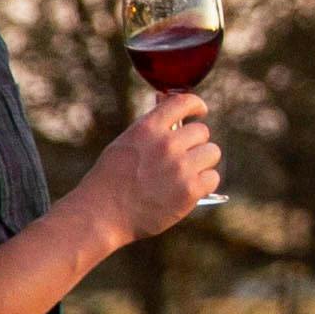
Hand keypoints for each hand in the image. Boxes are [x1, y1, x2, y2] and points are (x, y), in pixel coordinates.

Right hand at [78, 99, 221, 244]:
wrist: (101, 214)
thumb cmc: (111, 179)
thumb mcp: (125, 143)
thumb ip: (150, 126)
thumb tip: (166, 98)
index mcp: (148, 128)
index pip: (183, 102)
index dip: (196, 105)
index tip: (200, 111)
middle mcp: (166, 144)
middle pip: (202, 132)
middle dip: (194, 143)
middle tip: (182, 158)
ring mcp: (180, 167)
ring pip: (212, 152)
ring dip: (202, 162)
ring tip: (184, 174)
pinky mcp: (189, 190)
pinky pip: (212, 177)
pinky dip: (203, 184)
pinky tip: (188, 189)